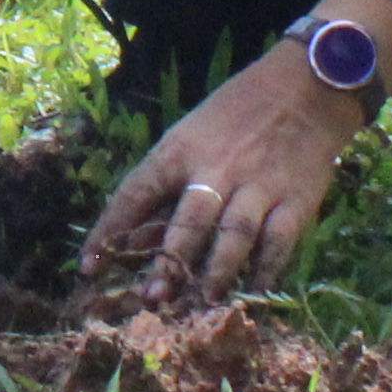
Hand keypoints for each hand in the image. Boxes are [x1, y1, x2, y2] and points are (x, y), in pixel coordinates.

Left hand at [91, 39, 374, 301]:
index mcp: (179, 151)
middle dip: (169, 262)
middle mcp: (217, 169)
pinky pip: (278, 242)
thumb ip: (166, 186)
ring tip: (202, 301)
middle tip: (152, 297)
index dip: (109, 232)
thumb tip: (134, 239)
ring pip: (233, 236)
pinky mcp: (296, 200)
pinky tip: (253, 292)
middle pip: (189, 222)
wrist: (303, 89)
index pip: (135, 193)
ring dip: (217, 273)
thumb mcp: (188, 136)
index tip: (88, 266)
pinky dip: (265, 270)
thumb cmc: (232, 116)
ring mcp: (259, 186)